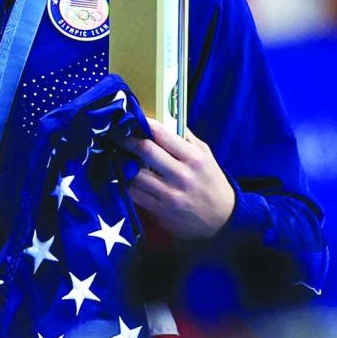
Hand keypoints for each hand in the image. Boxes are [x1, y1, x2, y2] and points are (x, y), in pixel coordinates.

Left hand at [118, 119, 234, 239]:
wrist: (223, 220)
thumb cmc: (210, 181)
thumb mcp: (205, 155)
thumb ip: (185, 137)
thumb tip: (162, 117)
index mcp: (194, 157)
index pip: (162, 134)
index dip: (142, 123)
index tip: (130, 118)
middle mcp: (181, 175)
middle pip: (145, 151)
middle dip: (125, 139)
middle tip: (113, 132)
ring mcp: (169, 194)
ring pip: (135, 173)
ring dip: (121, 162)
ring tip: (113, 152)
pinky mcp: (160, 210)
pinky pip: (134, 193)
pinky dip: (124, 182)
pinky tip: (120, 174)